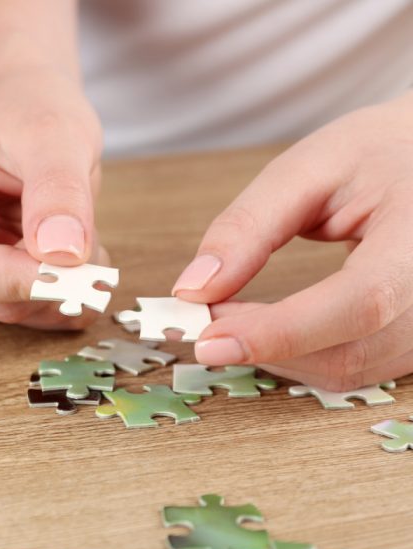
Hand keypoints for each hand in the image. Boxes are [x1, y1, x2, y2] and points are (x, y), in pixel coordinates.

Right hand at [0, 70, 108, 328]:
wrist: (31, 108)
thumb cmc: (30, 109)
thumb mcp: (53, 134)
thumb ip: (57, 190)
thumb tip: (63, 255)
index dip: (13, 281)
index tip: (75, 268)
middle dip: (47, 285)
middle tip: (97, 252)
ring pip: (11, 309)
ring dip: (63, 289)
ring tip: (92, 241)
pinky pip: (29, 308)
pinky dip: (67, 293)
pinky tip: (85, 257)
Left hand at [173, 92, 412, 390]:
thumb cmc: (378, 154)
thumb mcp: (308, 169)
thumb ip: (248, 227)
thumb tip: (194, 289)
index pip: (362, 302)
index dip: (282, 331)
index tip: (209, 341)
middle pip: (350, 352)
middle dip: (263, 345)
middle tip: (204, 316)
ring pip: (348, 371)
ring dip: (277, 356)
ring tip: (231, 316)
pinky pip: (356, 369)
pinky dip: (300, 357)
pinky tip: (268, 328)